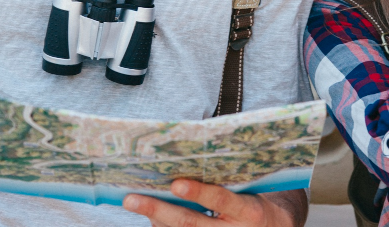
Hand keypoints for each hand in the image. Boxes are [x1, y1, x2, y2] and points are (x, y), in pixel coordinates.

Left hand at [124, 180, 299, 226]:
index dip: (198, 193)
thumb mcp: (249, 190)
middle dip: (159, 210)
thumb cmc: (255, 203)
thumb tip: (184, 167)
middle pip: (191, 223)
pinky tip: (150, 216)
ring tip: (135, 203)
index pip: (220, 201)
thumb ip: (224, 182)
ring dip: (155, 219)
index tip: (176, 184)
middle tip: (132, 198)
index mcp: (248, 211)